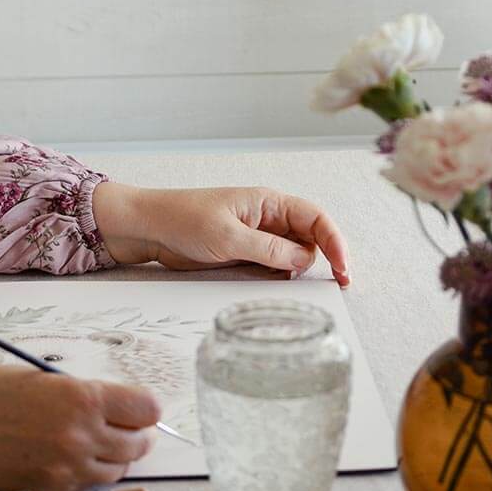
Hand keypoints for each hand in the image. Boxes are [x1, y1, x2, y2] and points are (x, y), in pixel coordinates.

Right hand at [0, 365, 159, 490]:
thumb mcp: (44, 378)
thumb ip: (83, 395)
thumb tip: (114, 409)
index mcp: (83, 398)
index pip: (146, 409)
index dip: (145, 408)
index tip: (139, 408)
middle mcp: (81, 435)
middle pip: (138, 443)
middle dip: (137, 435)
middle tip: (128, 428)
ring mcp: (67, 466)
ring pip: (117, 469)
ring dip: (115, 457)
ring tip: (100, 443)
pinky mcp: (51, 488)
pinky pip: (86, 483)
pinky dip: (86, 471)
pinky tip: (70, 456)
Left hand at [92, 182, 349, 284]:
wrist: (148, 228)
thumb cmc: (183, 220)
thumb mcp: (228, 237)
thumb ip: (269, 250)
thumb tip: (305, 261)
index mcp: (268, 202)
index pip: (316, 218)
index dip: (335, 242)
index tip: (343, 270)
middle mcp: (268, 219)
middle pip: (310, 240)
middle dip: (320, 260)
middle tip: (328, 286)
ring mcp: (256, 238)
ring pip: (292, 257)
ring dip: (296, 273)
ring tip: (288, 286)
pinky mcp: (243, 256)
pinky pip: (272, 268)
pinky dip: (277, 279)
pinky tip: (274, 287)